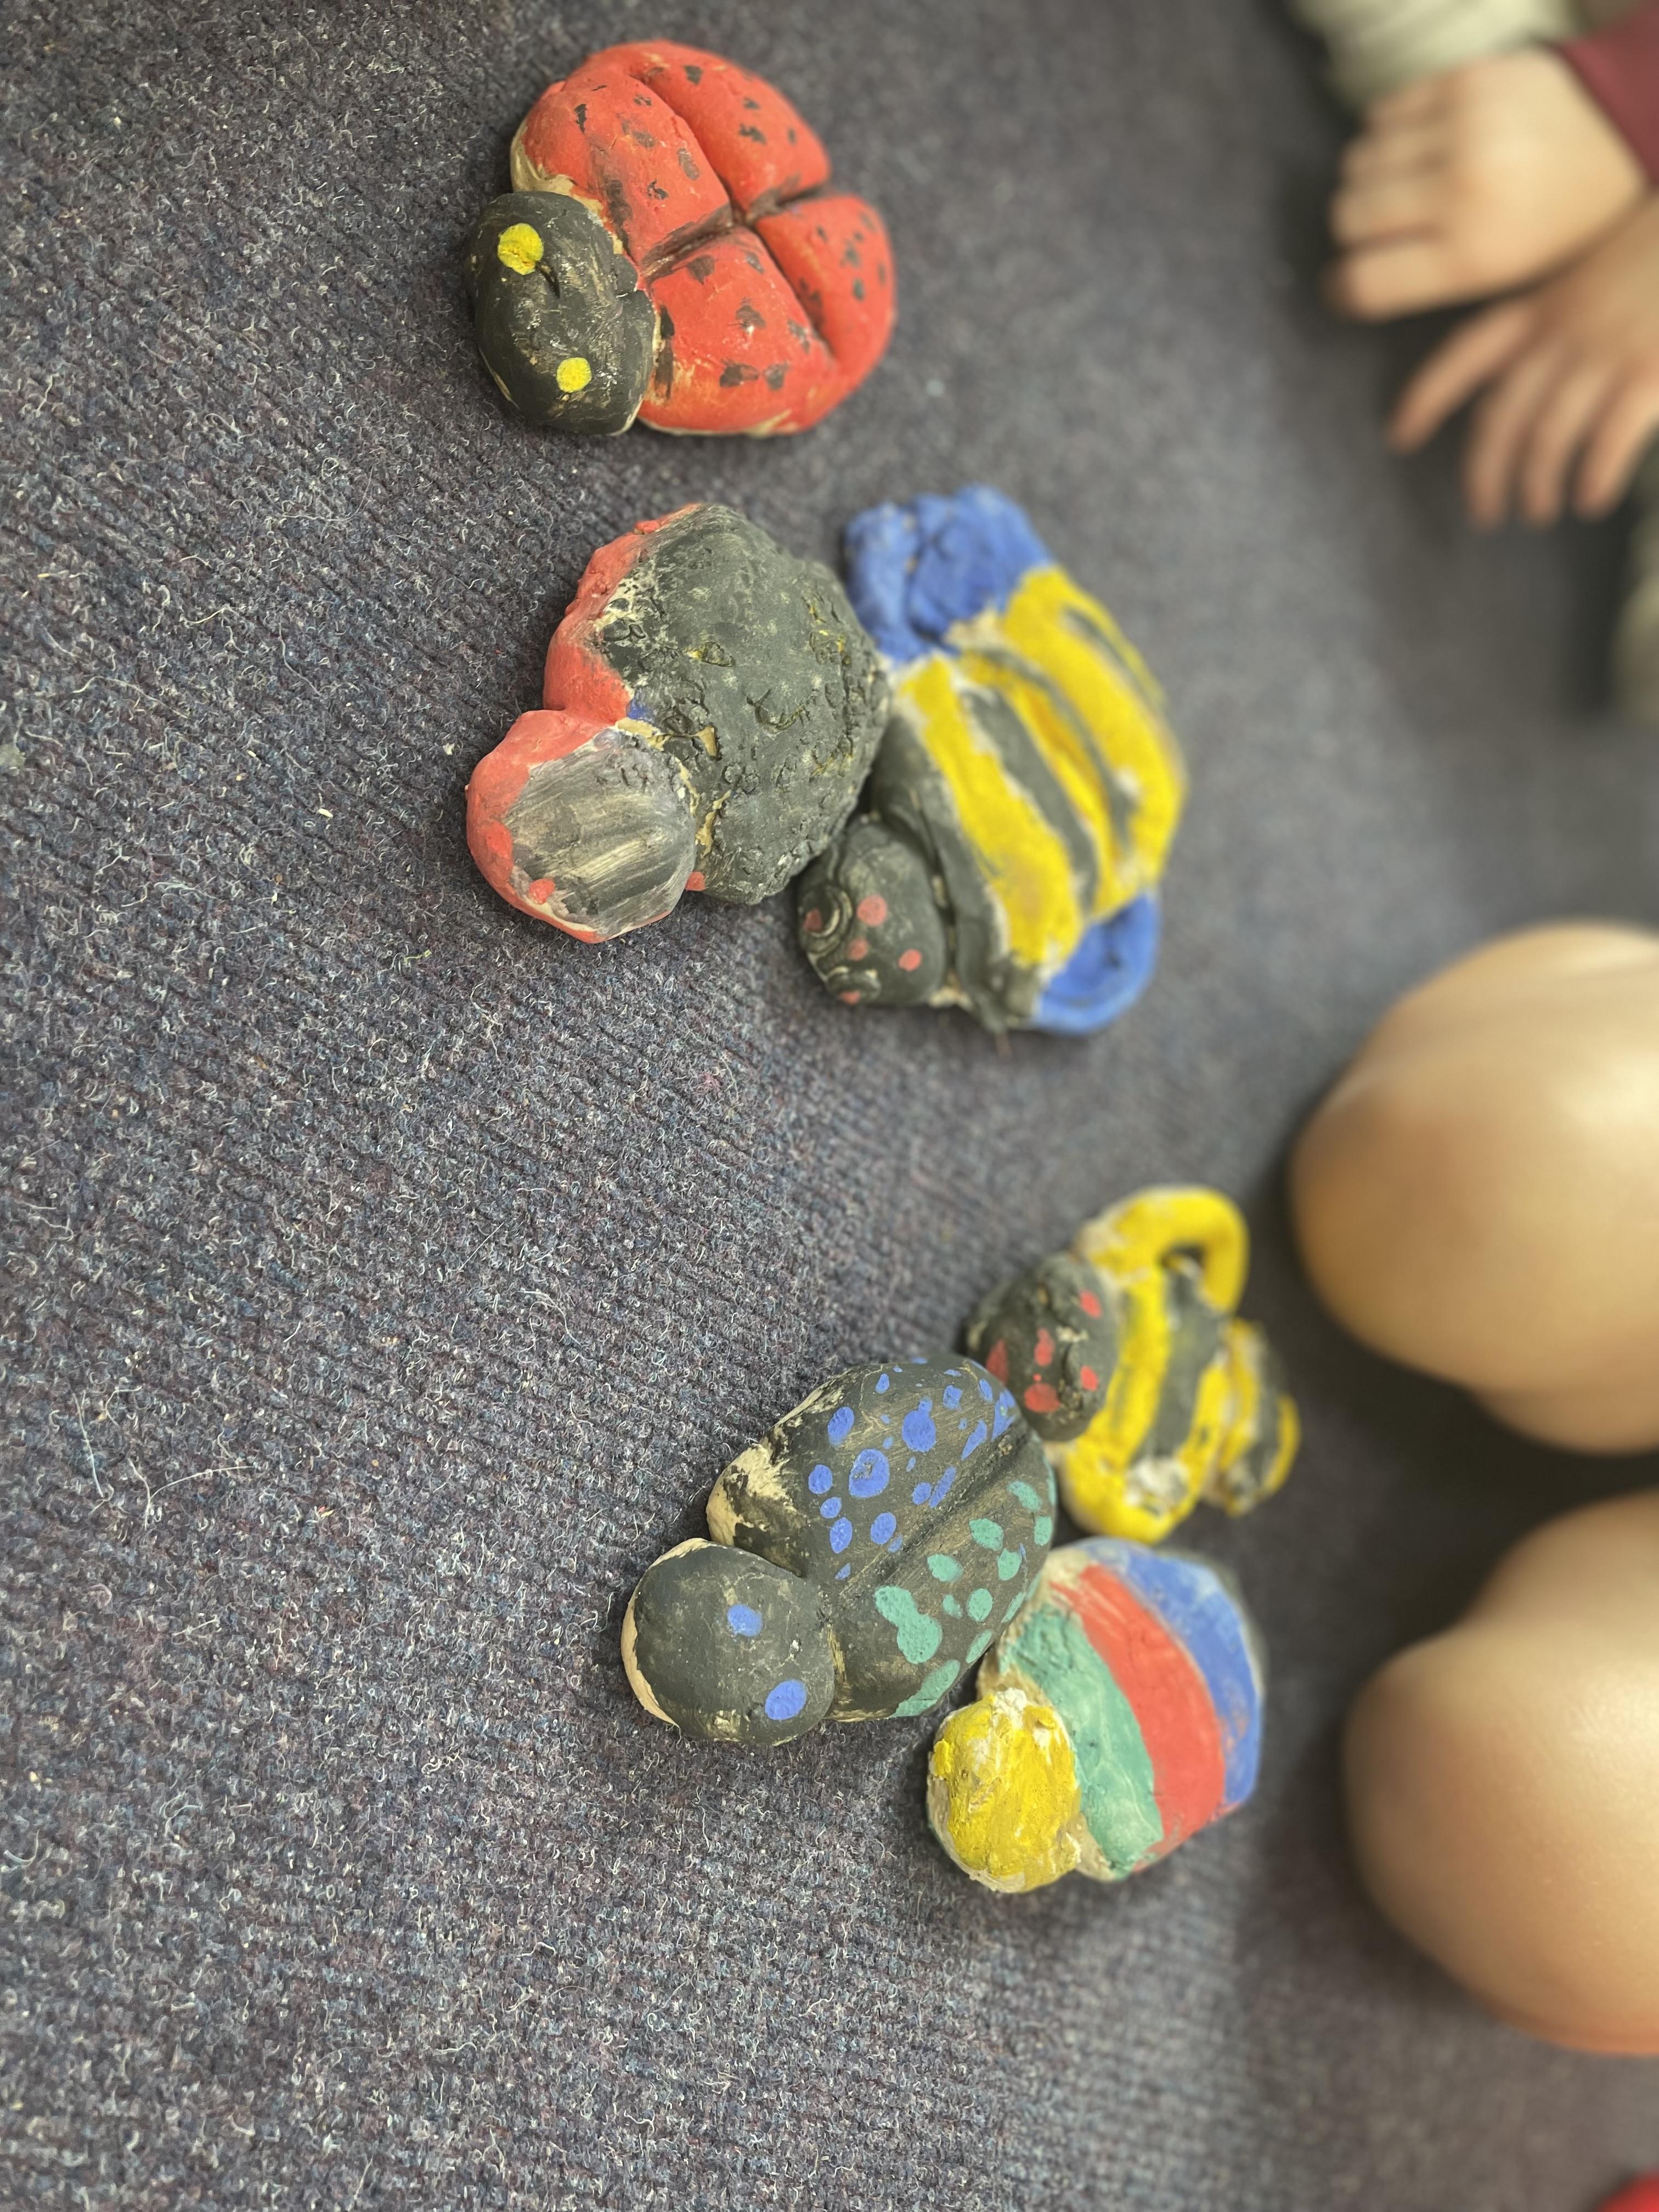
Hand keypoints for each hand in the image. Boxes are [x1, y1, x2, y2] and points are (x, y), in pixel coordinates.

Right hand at [1328, 50, 1644, 319]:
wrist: (1624, 130)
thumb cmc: (1558, 219)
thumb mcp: (1502, 276)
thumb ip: (1422, 283)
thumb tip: (1341, 282)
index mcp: (1473, 255)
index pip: (1362, 282)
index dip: (1343, 287)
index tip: (1348, 282)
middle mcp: (1460, 191)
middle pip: (1346, 218)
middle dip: (1356, 229)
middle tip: (1386, 226)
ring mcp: (1461, 129)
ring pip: (1355, 163)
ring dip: (1369, 178)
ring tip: (1406, 181)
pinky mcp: (1461, 81)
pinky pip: (1379, 114)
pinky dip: (1385, 133)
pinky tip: (1418, 143)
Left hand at [1389, 197, 1658, 526]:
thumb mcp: (1597, 274)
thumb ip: (1558, 325)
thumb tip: (1524, 393)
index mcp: (1544, 304)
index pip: (1465, 354)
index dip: (1425, 397)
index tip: (1399, 436)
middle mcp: (1563, 332)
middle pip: (1499, 416)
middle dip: (1484, 472)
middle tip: (1485, 512)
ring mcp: (1605, 353)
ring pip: (1545, 438)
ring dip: (1536, 485)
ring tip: (1540, 511)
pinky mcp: (1648, 374)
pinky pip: (1605, 442)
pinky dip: (1592, 478)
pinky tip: (1589, 502)